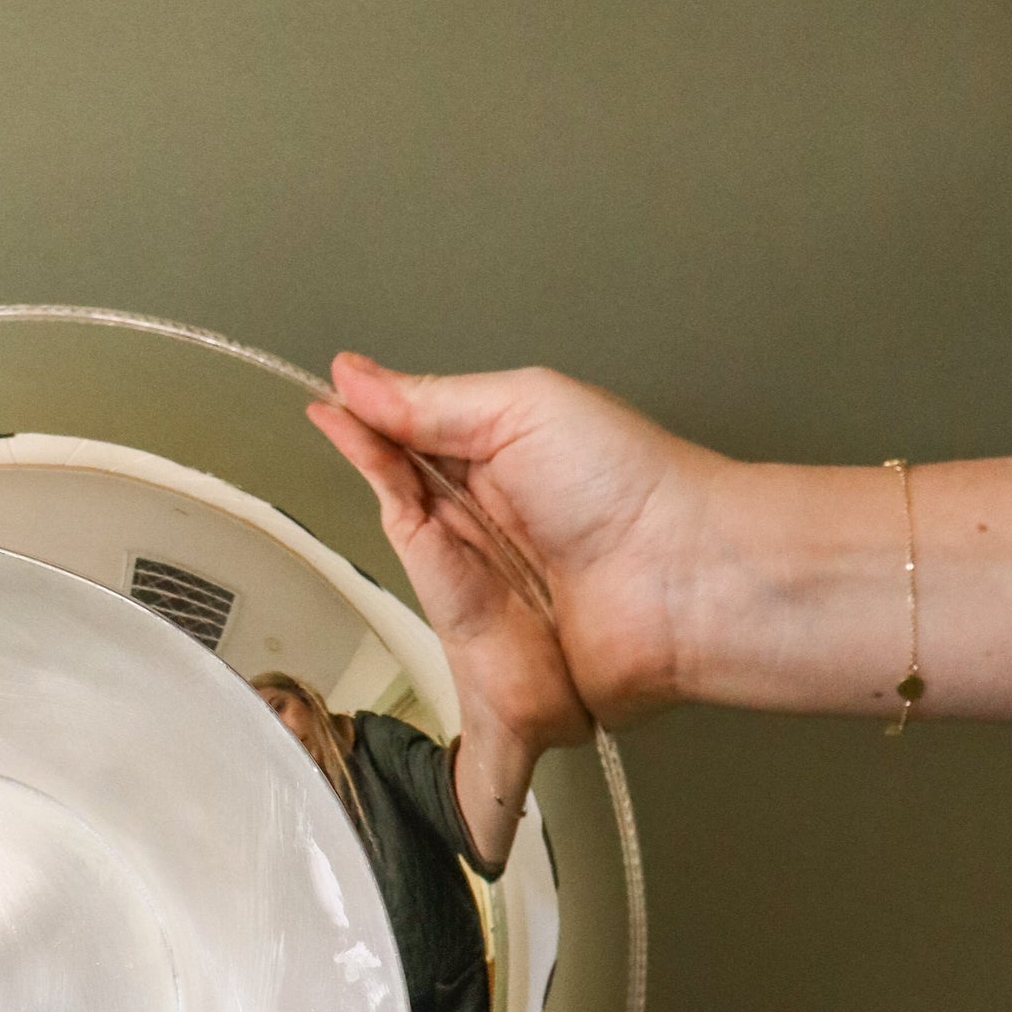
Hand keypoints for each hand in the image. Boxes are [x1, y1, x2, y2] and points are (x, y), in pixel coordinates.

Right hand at [308, 354, 716, 733]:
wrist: (683, 579)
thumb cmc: (631, 482)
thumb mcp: (523, 409)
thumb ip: (434, 402)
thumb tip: (355, 377)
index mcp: (507, 454)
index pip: (420, 433)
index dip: (373, 417)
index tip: (328, 398)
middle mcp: (493, 515)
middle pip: (406, 482)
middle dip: (369, 446)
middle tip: (334, 413)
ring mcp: (482, 577)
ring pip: (408, 534)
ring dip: (377, 486)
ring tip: (343, 437)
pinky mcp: (475, 634)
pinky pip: (424, 598)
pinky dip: (389, 536)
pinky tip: (374, 511)